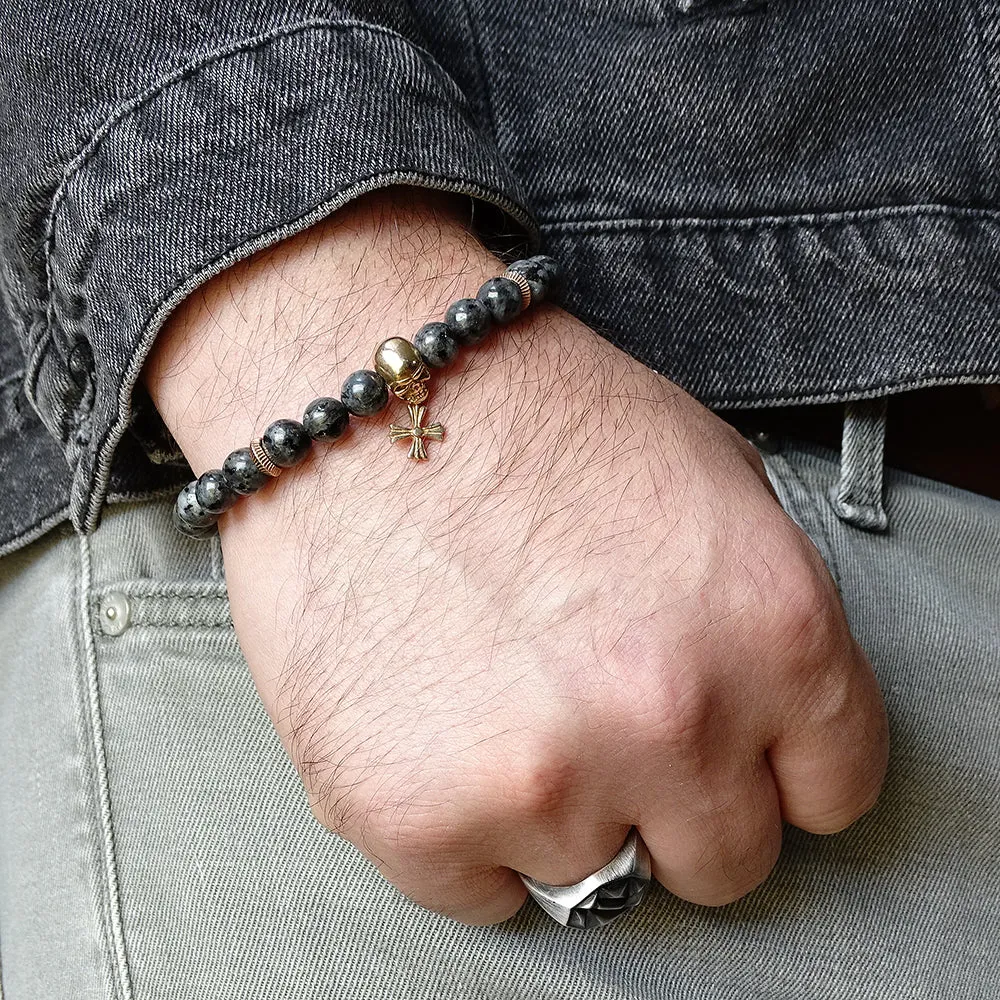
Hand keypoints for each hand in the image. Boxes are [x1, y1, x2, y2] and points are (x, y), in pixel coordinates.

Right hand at [145, 187, 888, 924]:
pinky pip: (481, 892)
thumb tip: (764, 733)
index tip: (731, 752)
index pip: (831, 787)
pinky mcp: (413, 818)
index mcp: (772, 628)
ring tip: (496, 695)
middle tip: (600, 721)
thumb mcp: (711, 486)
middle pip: (724, 859)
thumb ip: (763, 632)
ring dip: (558, 809)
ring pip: (594, 878)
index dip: (776, 765)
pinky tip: (436, 727)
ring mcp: (539, 780)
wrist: (354, 396)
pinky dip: (463, 833)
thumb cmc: (524, 419)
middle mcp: (670, 717)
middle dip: (673, 802)